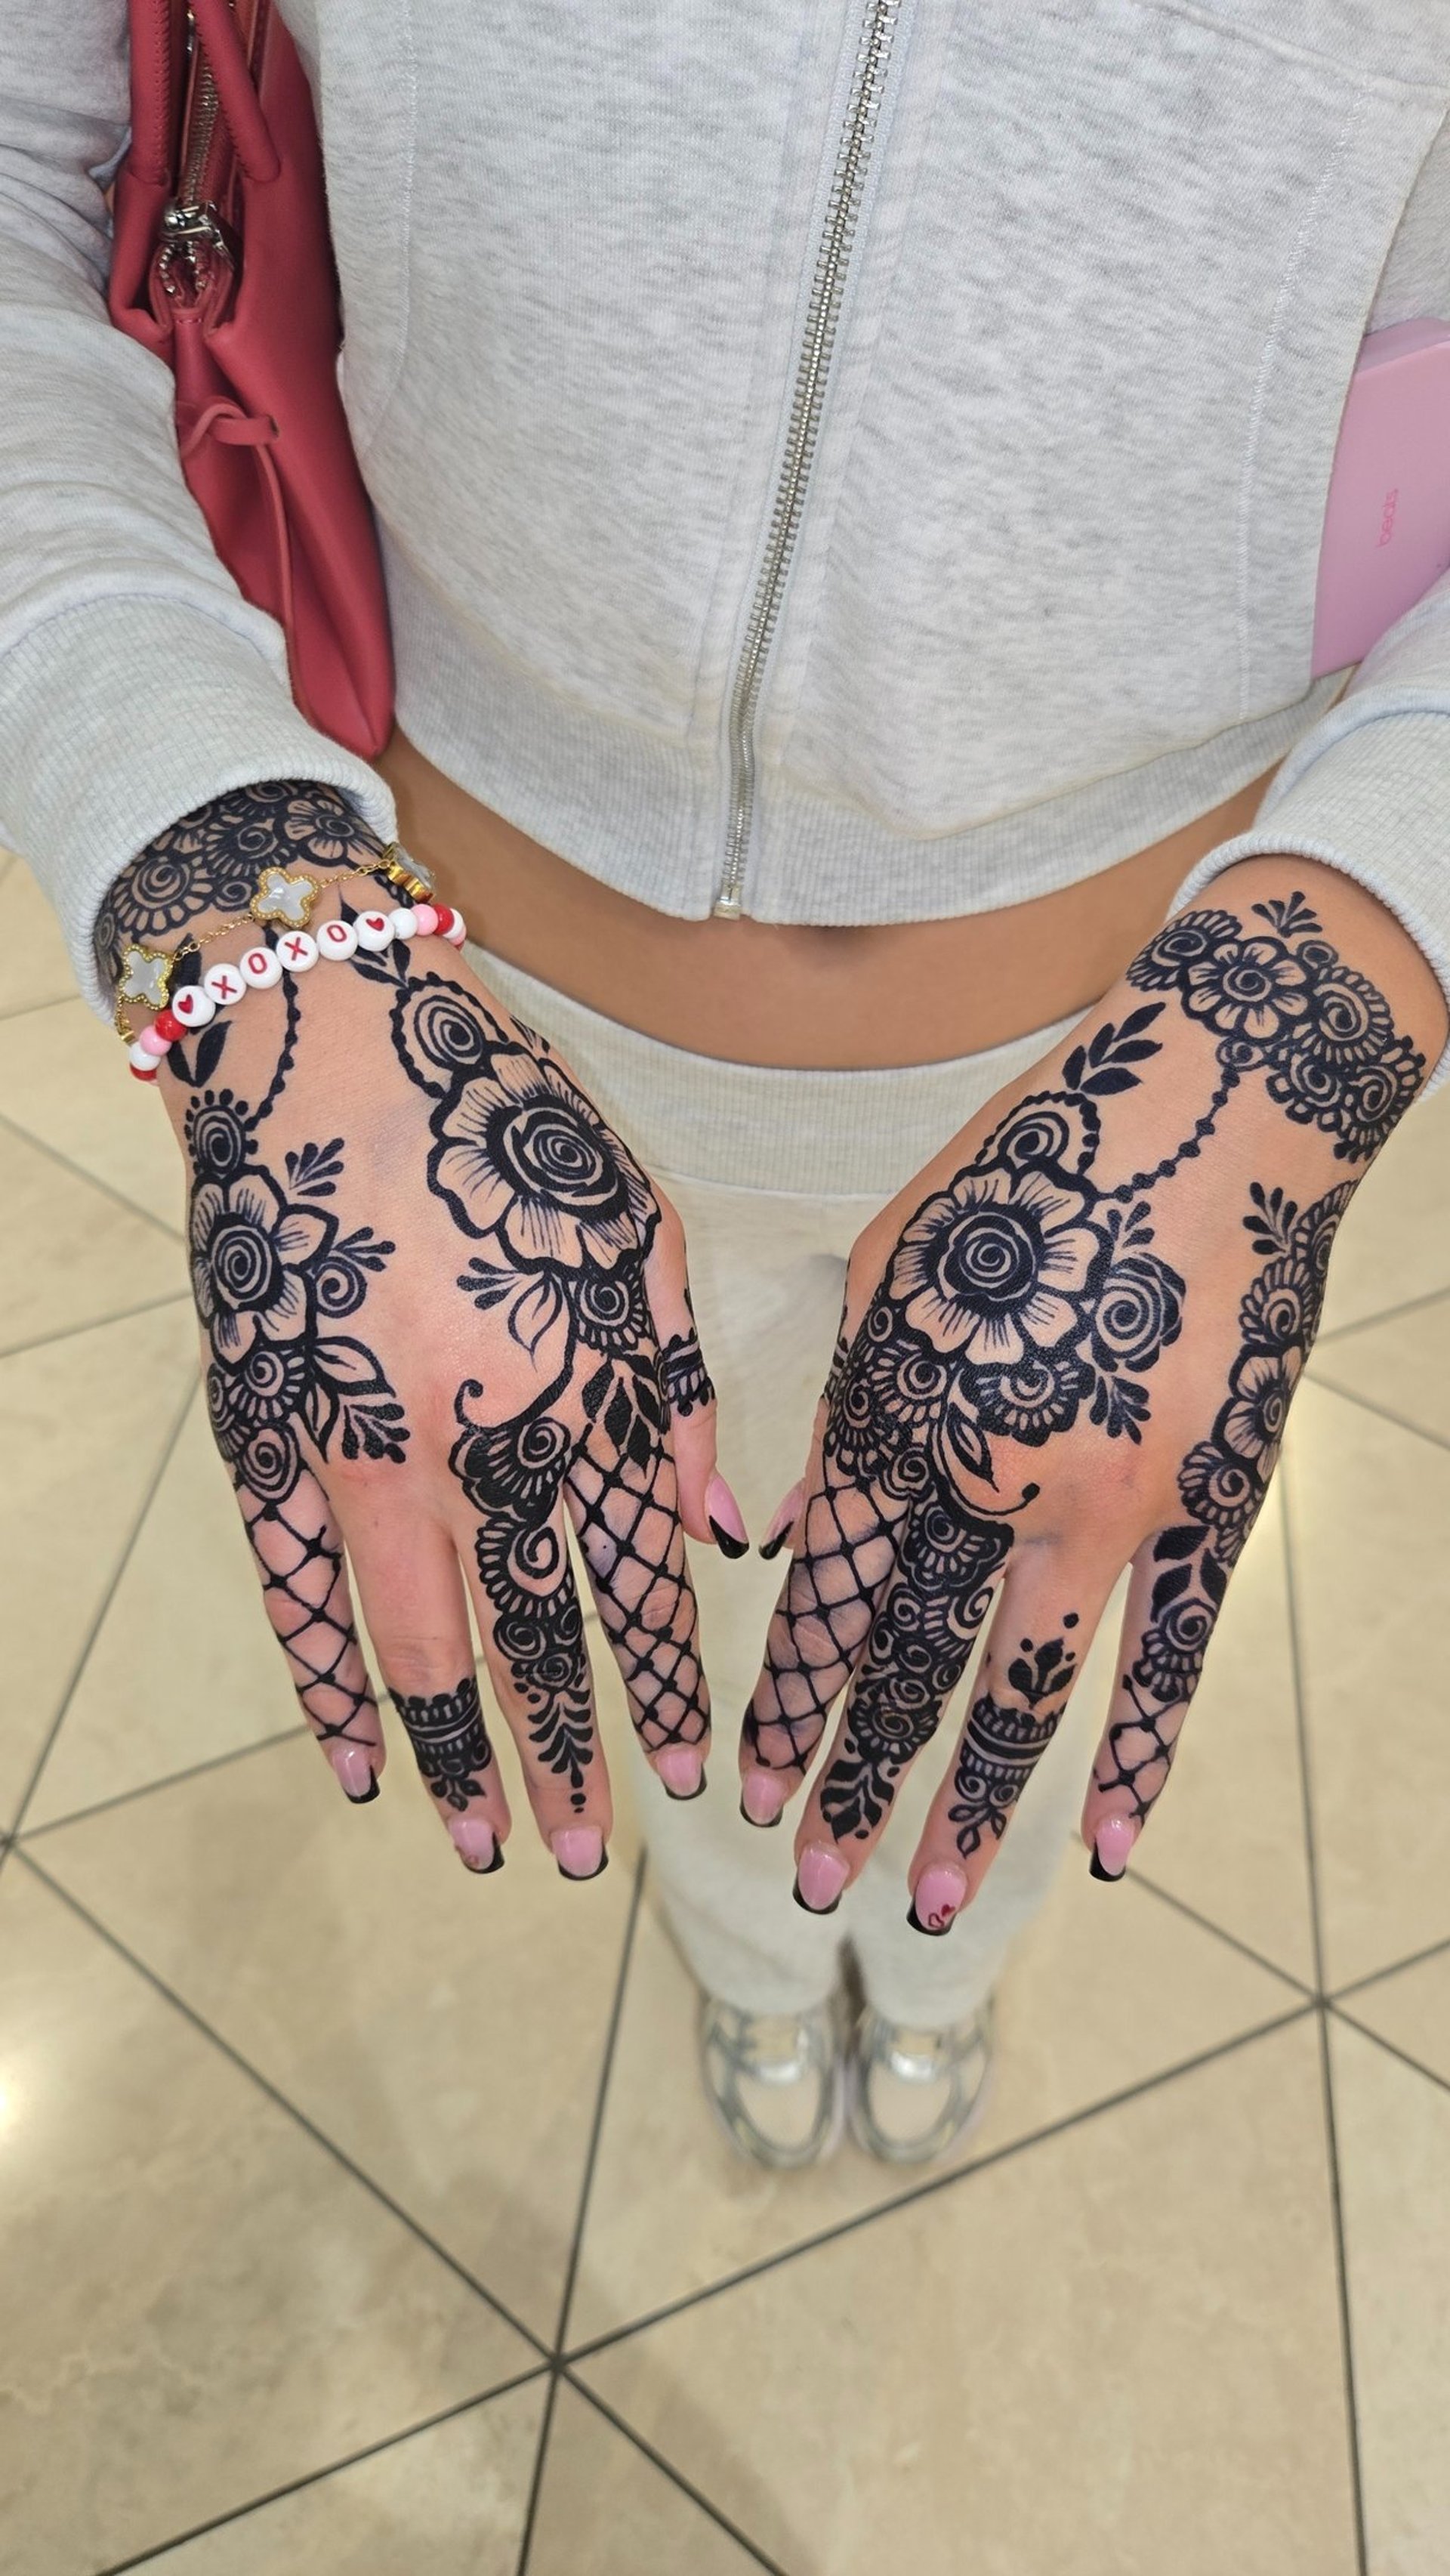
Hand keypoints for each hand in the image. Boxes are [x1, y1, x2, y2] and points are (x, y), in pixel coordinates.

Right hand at [102, 784, 737, 1875]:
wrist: (323, 1036)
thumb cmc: (498, 1122)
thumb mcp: (636, 1227)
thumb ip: (683, 1383)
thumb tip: (721, 1527)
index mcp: (580, 1388)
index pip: (638, 1581)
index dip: (667, 1688)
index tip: (698, 1774)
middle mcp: (479, 1440)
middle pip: (534, 1637)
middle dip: (570, 1757)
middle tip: (590, 1856)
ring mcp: (360, 1448)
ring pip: (416, 1641)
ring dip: (456, 1753)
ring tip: (481, 1850)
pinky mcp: (266, 1436)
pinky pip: (297, 1591)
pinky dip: (327, 1686)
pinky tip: (358, 1764)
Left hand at [739, 858, 1446, 1924]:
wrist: (1217, 1102)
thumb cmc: (1035, 1168)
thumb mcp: (892, 1266)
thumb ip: (838, 1415)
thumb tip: (786, 1536)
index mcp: (905, 1409)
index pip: (827, 1595)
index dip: (782, 1699)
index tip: (744, 1790)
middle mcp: (997, 1473)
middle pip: (908, 1663)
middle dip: (848, 1781)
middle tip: (804, 1884)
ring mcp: (1115, 1501)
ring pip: (1026, 1688)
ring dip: (969, 1805)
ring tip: (917, 1906)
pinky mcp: (1211, 1505)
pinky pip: (1170, 1658)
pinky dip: (1136, 1759)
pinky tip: (1102, 1853)